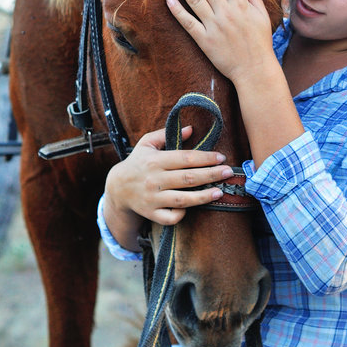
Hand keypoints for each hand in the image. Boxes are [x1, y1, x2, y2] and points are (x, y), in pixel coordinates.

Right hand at [104, 126, 233, 248]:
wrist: (117, 188)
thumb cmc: (137, 162)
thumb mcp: (147, 143)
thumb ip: (166, 134)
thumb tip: (190, 129)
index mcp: (155, 160)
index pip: (185, 158)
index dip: (205, 158)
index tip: (221, 158)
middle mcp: (154, 180)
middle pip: (188, 178)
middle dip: (211, 175)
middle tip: (229, 172)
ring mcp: (153, 198)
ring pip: (182, 199)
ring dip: (203, 196)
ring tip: (220, 191)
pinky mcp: (151, 213)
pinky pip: (170, 217)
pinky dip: (181, 214)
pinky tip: (192, 208)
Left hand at [165, 0, 275, 83]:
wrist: (255, 70)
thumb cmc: (260, 42)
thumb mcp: (261, 15)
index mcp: (241, 4)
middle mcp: (226, 12)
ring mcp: (214, 26)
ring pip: (195, 0)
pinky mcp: (204, 40)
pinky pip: (188, 23)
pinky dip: (178, 11)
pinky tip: (168, 0)